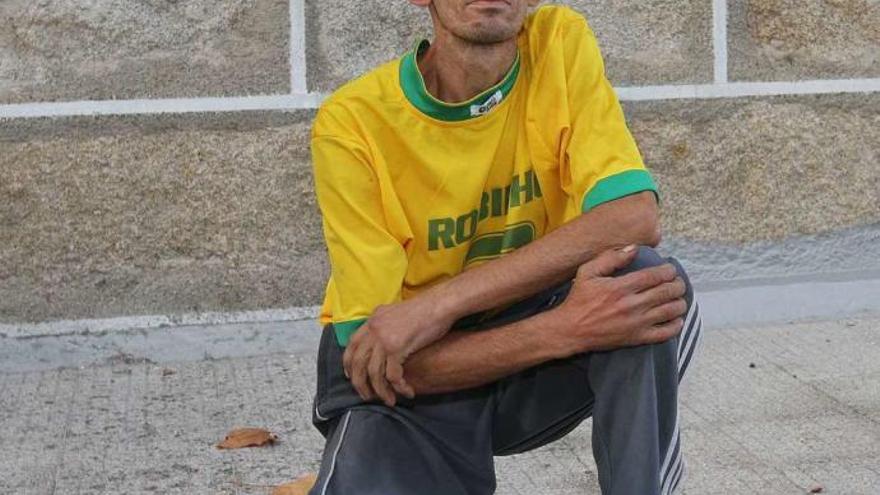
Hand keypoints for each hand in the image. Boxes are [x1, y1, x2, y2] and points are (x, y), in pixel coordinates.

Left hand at [342, 297, 455, 405]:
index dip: (349, 364)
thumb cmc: (426, 309)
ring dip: (381, 391)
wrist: (441, 304)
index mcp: (372, 320)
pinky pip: (393, 375)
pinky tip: (407, 392)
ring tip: (389, 400)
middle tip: (367, 396)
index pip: (351, 345)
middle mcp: (374, 329)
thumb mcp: (396, 312)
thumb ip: (384, 323)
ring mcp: (384, 339)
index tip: (351, 377)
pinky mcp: (397, 348)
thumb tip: (379, 336)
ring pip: (374, 373)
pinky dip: (399, 387)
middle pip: (358, 363)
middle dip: (360, 384)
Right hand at [551, 246, 686, 355]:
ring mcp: (636, 323)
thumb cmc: (578, 299)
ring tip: (678, 298)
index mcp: (621, 287)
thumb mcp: (587, 272)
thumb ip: (611, 258)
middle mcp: (632, 305)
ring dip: (680, 302)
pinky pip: (665, 333)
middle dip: (677, 284)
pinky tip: (675, 319)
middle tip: (677, 282)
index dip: (668, 271)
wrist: (570, 330)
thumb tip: (634, 248)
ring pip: (671, 311)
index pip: (655, 276)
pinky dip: (676, 325)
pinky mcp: (637, 338)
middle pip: (667, 292)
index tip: (670, 269)